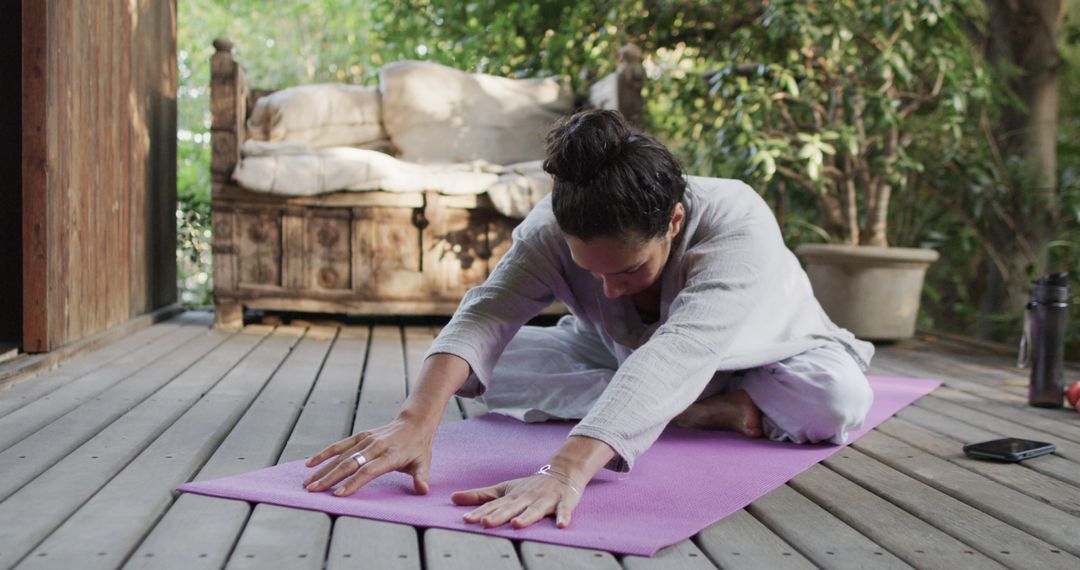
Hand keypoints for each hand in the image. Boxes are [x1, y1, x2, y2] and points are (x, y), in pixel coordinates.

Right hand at [303, 417, 433, 495]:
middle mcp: (375, 447)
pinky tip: (310, 463)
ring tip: (308, 482)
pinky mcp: (361, 435)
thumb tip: (423, 490)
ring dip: (323, 469)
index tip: (338, 494)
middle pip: (349, 464)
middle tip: (313, 491)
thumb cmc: (418, 447)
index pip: (368, 471)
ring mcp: (366, 440)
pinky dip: (325, 453)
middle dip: (330, 478)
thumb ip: (421, 477)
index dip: (353, 482)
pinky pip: (340, 445)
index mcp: (390, 455)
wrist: (414, 423)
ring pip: (341, 455)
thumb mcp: (423, 462)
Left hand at [451, 468, 582, 529]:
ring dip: (527, 517)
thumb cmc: (530, 486)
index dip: (480, 512)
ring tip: (516, 524)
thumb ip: (480, 496)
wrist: (563, 471)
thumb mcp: (504, 489)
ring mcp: (545, 500)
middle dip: (499, 515)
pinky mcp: (563, 502)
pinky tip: (561, 525)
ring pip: (535, 510)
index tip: (466, 519)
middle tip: (485, 522)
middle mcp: (527, 497)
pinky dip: (563, 517)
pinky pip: (564, 511)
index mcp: (512, 496)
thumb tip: (452, 498)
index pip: (494, 505)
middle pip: (511, 508)